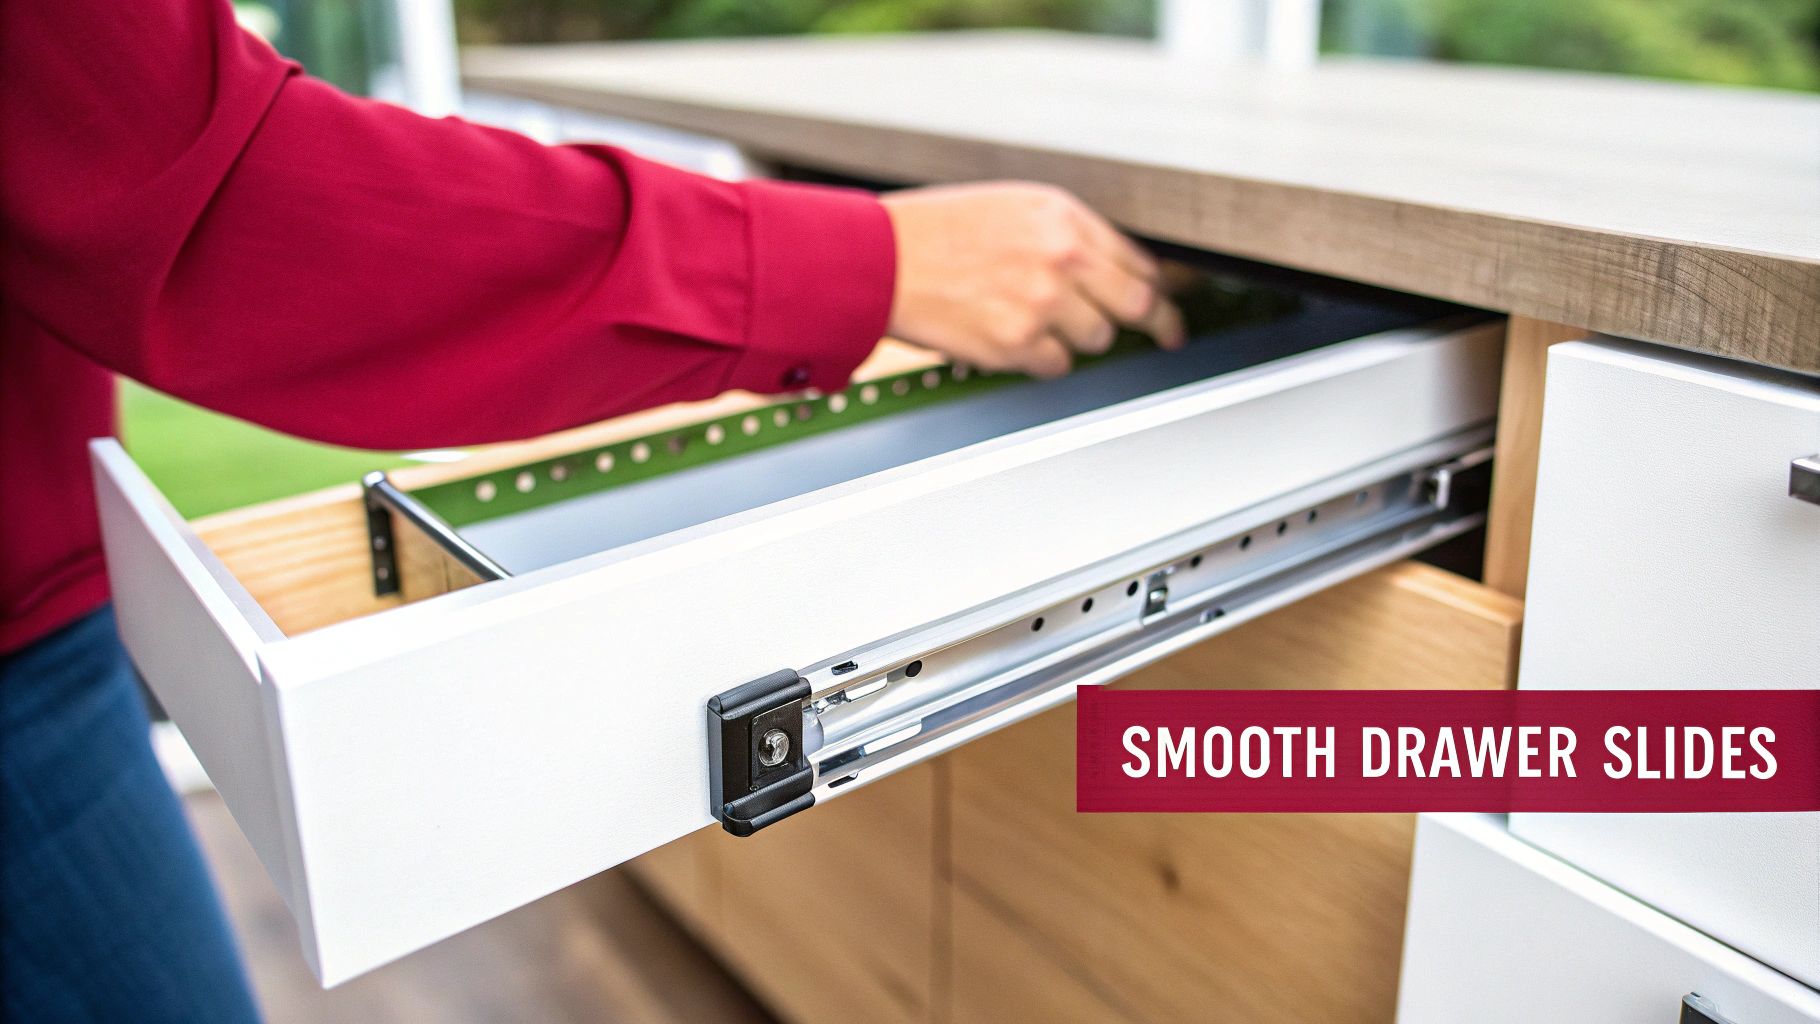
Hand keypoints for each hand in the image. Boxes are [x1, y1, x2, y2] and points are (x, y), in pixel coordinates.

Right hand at [880, 183, 1183, 377]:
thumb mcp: (1014, 208)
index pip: (1138, 259)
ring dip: (1076, 336)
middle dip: (1158, 323)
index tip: (1172, 300)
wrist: (882, 260)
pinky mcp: (1018, 343)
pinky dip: (1040, 358)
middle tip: (1168, 334)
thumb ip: (1070, 236)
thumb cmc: (937, 232)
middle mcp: (1060, 258)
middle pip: (1139, 304)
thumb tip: (1123, 270)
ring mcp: (1042, 303)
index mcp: (1063, 218)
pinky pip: (1056, 365)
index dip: (1163, 284)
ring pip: (1097, 338)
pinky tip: (1009, 334)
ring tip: (1034, 317)